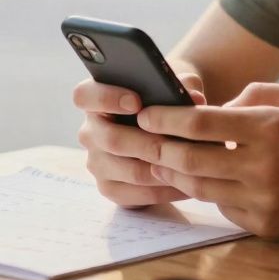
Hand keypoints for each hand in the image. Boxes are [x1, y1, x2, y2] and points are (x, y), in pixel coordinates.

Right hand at [73, 73, 206, 207]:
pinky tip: (187, 183)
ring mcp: (97, 162)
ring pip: (128, 171)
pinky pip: (136, 195)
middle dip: (147, 142)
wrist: (167, 129)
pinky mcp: (110, 188)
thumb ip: (182, 84)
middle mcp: (90, 131)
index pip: (84, 96)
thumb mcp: (173, 85)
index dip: (107, 98)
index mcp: (95, 99)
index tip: (136, 102)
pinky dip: (164, 190)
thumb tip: (194, 96)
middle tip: (175, 143)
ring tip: (190, 165)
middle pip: (110, 139)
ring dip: (161, 169)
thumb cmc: (166, 99)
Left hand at [136, 83, 278, 238]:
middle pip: (190, 159)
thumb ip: (253, 96)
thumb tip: (213, 109)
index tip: (146, 113)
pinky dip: (211, 193)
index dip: (166, 118)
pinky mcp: (268, 226)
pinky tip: (206, 180)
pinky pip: (223, 208)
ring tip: (163, 159)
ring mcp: (265, 200)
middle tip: (141, 139)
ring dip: (176, 173)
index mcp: (270, 128)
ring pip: (200, 187)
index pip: (200, 123)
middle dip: (159, 147)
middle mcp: (263, 167)